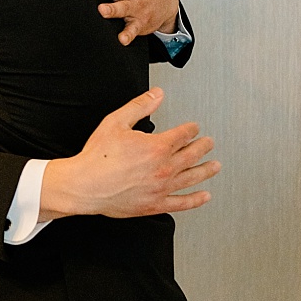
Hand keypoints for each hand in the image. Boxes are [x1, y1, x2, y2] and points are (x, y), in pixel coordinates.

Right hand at [40, 88, 219, 219]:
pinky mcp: (155, 204)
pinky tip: (204, 196)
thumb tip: (156, 95)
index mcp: (157, 147)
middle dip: (203, 146)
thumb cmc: (97, 157)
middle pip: (192, 154)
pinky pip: (182, 203)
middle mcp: (164, 167)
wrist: (85, 185)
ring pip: (192, 177)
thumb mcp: (115, 122)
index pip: (183, 134)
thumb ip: (139, 106)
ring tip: (215, 166)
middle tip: (209, 143)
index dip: (191, 129)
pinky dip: (196, 200)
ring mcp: (162, 188)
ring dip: (206, 170)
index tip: (194, 128)